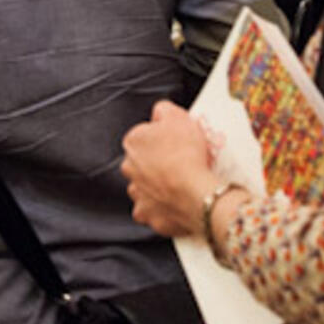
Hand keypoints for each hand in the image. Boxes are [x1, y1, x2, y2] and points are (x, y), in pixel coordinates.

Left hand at [121, 102, 219, 237]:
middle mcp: (129, 168)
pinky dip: (162, 209)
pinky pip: (152, 211)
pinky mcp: (146, 214)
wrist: (194, 192)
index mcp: (133, 142)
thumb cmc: (186, 153)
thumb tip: (159, 111)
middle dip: (157, 163)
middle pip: (142, 162)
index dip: (163, 139)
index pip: (144, 137)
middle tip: (180, 164)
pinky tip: (176, 203)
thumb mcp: (178, 117)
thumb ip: (163, 109)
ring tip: (180, 185)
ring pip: (145, 187)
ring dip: (157, 186)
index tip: (177, 143)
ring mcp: (136, 193)